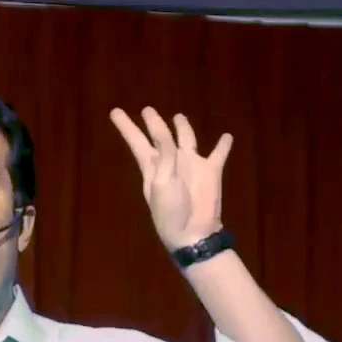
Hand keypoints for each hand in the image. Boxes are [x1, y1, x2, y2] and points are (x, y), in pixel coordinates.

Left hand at [110, 107, 232, 248]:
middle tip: (147, 109)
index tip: (114, 112)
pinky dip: (223, 145)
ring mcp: (191, 165)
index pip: (136, 140)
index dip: (126, 126)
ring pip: (186, 139)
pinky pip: (218, 154)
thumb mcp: (162, 181)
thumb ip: (164, 154)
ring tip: (179, 117)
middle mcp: (170, 161)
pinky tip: (227, 136)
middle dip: (153, 123)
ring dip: (183, 128)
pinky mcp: (211, 171)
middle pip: (159, 137)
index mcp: (152, 166)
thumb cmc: (170, 210)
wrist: (192, 232)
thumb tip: (163, 130)